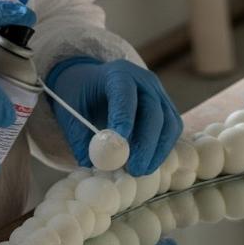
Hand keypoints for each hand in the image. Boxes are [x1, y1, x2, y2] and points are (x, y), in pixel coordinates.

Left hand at [46, 58, 181, 175]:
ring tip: (141, 171)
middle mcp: (144, 80)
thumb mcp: (70, 112)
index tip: (118, 146)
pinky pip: (172, 129)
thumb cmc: (79, 96)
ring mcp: (159, 93)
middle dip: (145, 144)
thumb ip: (80, 137)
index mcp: (117, 73)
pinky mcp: (166, 108)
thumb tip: (93, 162)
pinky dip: (163, 148)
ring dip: (158, 150)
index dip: (124, 119)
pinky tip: (149, 163)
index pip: (125, 94)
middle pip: (153, 111)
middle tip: (134, 169)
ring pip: (169, 122)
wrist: (92, 82)